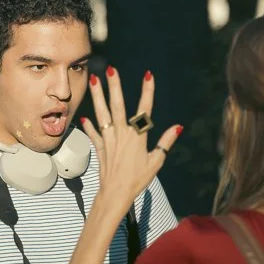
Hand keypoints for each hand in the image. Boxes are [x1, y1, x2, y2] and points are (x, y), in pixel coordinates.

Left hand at [81, 67, 181, 207]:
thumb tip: (178, 127)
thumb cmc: (138, 179)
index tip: (148, 75)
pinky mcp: (100, 147)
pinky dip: (89, 126)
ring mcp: (108, 139)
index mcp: (137, 136)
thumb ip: (166, 142)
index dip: (147, 91)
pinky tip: (85, 117)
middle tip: (110, 69)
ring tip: (92, 80)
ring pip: (102, 114)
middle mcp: (122, 134)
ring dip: (97, 96)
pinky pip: (93, 133)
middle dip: (114, 86)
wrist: (116, 193)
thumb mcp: (156, 161)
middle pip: (117, 106)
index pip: (144, 110)